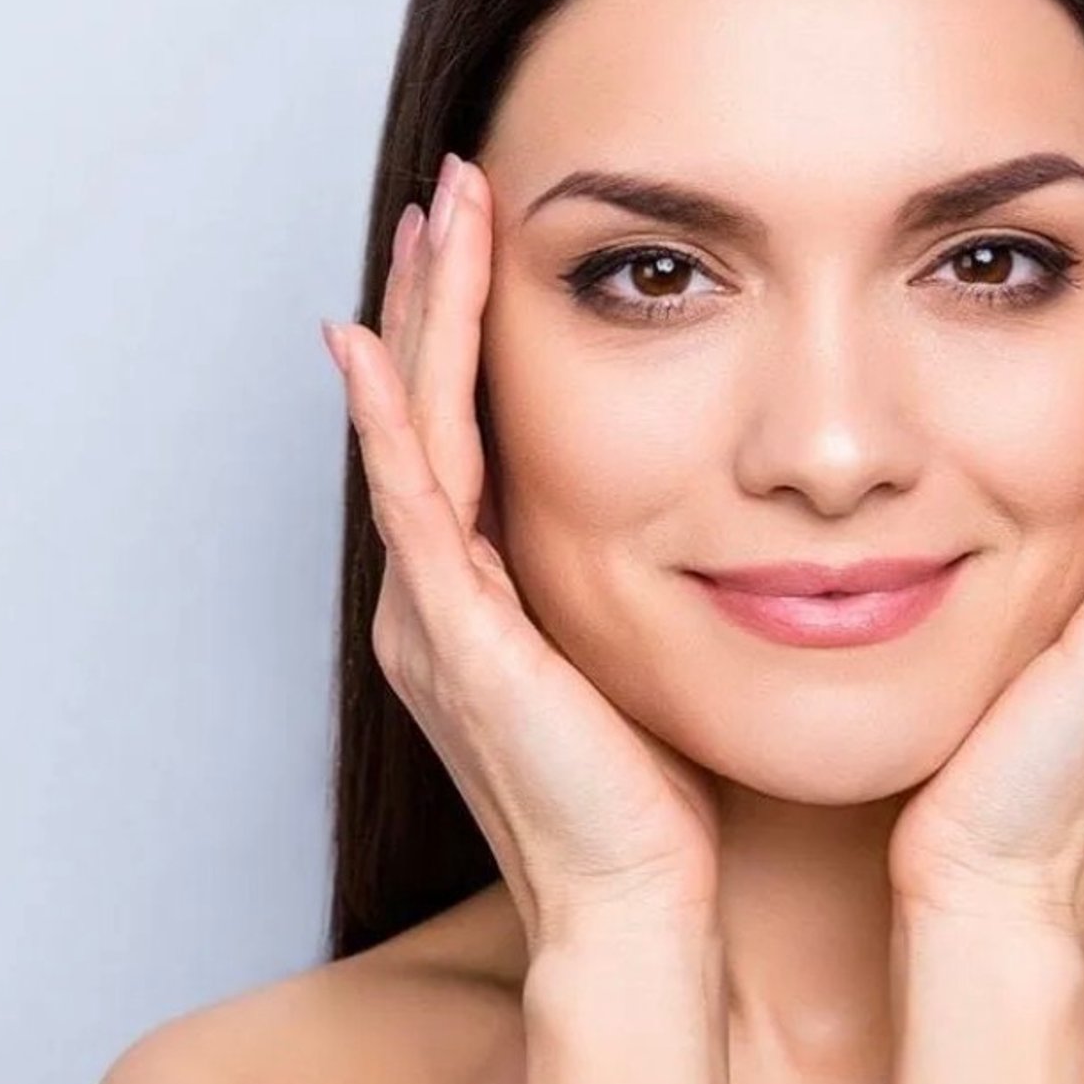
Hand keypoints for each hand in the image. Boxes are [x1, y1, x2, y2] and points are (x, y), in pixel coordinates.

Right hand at [322, 154, 724, 948]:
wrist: (636, 898)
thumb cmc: (653, 787)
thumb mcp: (638, 644)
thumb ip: (637, 568)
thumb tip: (709, 501)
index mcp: (481, 587)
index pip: (465, 420)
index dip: (467, 322)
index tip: (492, 228)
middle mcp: (439, 590)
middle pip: (424, 404)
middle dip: (434, 290)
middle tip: (453, 184)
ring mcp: (435, 611)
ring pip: (412, 430)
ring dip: (420, 317)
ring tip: (435, 214)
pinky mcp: (453, 639)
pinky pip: (413, 506)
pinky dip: (392, 421)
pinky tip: (373, 346)